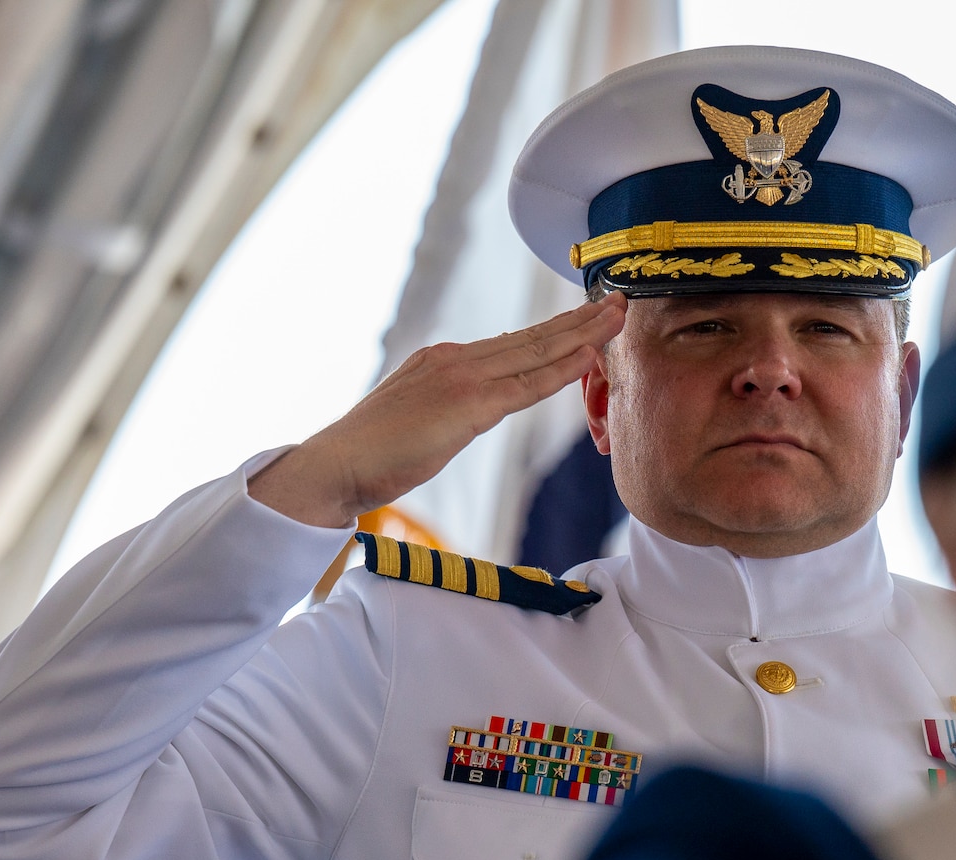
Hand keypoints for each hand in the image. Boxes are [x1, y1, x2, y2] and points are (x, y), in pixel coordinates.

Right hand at [249, 291, 626, 527]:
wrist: (337, 463)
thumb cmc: (368, 453)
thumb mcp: (412, 417)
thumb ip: (443, 407)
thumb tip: (463, 413)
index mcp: (441, 360)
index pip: (510, 343)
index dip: (552, 330)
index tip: (584, 318)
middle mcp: (455, 358)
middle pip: (531, 337)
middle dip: (579, 319)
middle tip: (618, 300)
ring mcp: (462, 377)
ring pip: (536, 351)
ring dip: (582, 333)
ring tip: (617, 316)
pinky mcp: (468, 405)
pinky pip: (527, 384)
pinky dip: (562, 369)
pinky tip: (589, 356)